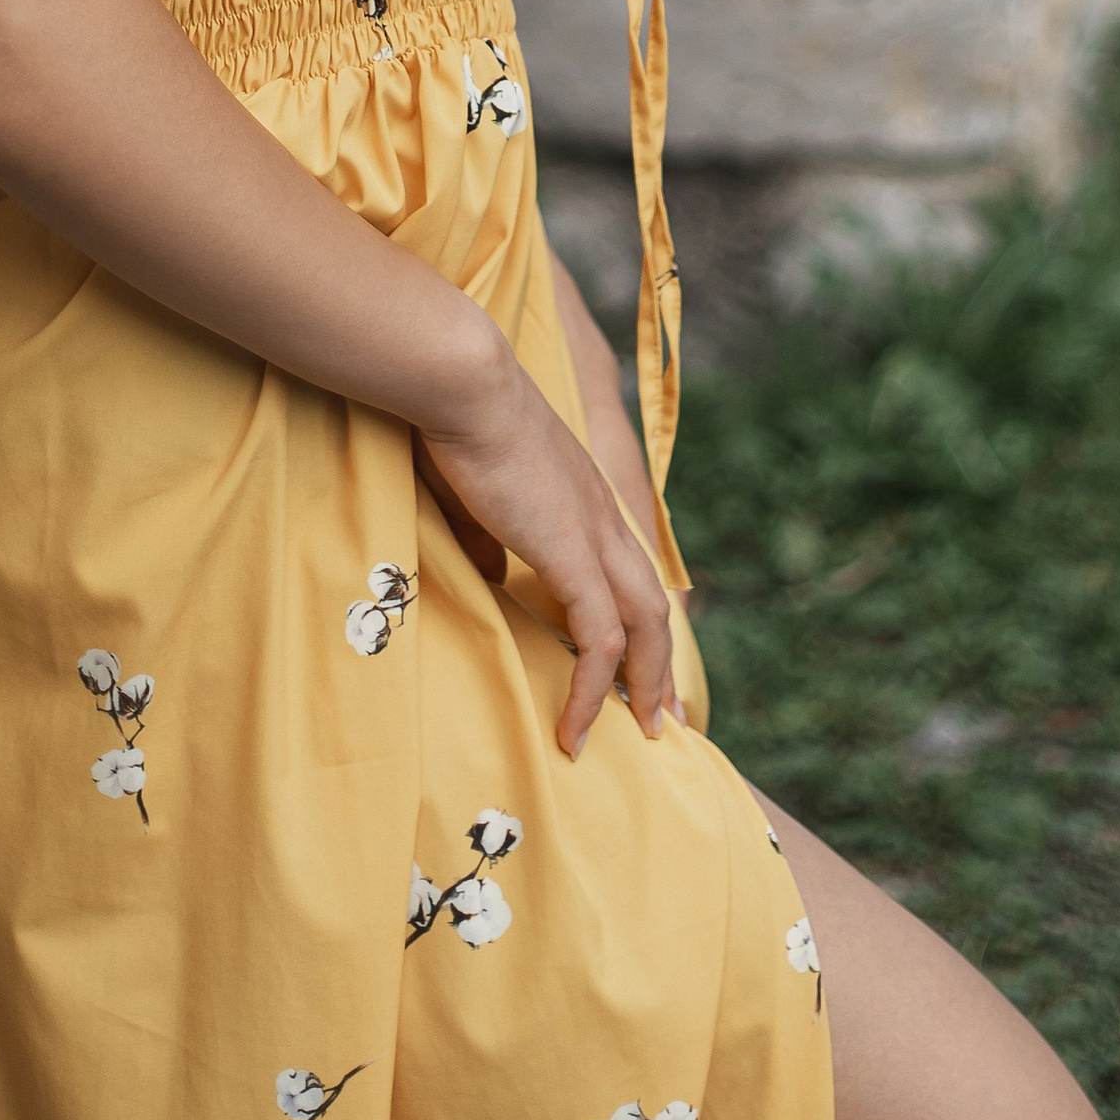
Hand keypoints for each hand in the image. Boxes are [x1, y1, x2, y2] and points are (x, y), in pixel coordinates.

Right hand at [416, 354, 677, 758]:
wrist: (465, 384)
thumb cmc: (457, 423)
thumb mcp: (478, 492)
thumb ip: (492, 538)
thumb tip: (496, 575)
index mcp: (586, 499)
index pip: (629, 570)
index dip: (639, 623)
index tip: (639, 668)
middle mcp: (604, 517)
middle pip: (654, 605)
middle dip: (661, 668)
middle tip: (662, 721)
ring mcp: (594, 533)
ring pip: (645, 625)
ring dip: (645, 685)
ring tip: (639, 735)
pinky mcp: (572, 551)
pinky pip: (600, 637)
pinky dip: (592, 688)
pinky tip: (574, 729)